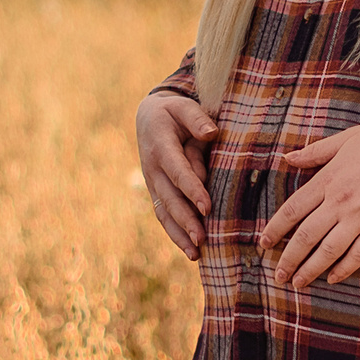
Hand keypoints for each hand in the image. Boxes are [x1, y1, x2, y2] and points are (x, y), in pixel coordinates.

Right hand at [136, 92, 217, 260]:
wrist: (148, 119)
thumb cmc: (172, 112)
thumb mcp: (182, 106)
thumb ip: (196, 118)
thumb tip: (212, 134)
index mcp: (160, 146)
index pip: (177, 171)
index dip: (191, 189)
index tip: (206, 206)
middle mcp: (153, 169)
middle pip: (170, 198)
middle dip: (185, 219)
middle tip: (202, 238)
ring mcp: (153, 184)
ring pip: (164, 212)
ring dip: (179, 234)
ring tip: (196, 253)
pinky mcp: (157, 193)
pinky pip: (164, 216)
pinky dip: (175, 235)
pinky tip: (190, 251)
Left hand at [261, 110, 359, 287]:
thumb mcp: (348, 139)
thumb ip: (316, 152)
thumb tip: (287, 158)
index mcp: (328, 178)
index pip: (292, 209)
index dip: (275, 229)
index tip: (264, 243)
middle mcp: (339, 201)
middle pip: (305, 236)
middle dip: (288, 258)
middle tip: (277, 274)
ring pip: (327, 251)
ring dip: (309, 270)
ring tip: (297, 283)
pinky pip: (358, 254)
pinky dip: (343, 269)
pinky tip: (332, 278)